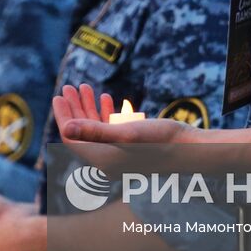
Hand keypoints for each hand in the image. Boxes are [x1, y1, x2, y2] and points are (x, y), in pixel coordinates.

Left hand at [52, 84, 191, 173]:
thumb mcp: (126, 133)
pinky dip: (105, 114)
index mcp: (102, 161)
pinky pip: (111, 131)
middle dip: (74, 109)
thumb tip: (64, 129)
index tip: (59, 94)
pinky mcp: (130, 150)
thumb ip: (94, 131)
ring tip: (84, 87)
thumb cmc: (161, 140)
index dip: (64, 116)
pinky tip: (107, 99)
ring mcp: (119, 157)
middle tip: (68, 87)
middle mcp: (108, 162)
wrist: (191, 149)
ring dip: (88, 108)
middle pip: (81, 134)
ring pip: (96, 130)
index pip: (72, 139)